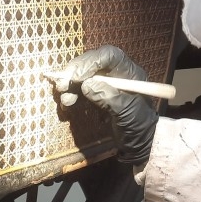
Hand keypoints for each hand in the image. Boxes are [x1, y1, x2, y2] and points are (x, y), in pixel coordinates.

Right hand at [55, 46, 157, 164]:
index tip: (77, 76)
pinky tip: (67, 105)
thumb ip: (109, 98)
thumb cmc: (138, 128)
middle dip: (75, 72)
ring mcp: (105, 84)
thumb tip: (87, 85)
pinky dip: (71, 94)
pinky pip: (80, 88)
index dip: (91, 62)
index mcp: (129, 73)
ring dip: (70, 85)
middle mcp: (116, 74)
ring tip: (65, 100)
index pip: (110, 56)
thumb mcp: (127, 114)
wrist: (138, 144)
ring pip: (84, 75)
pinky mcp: (96, 94)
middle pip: (93, 63)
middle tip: (62, 85)